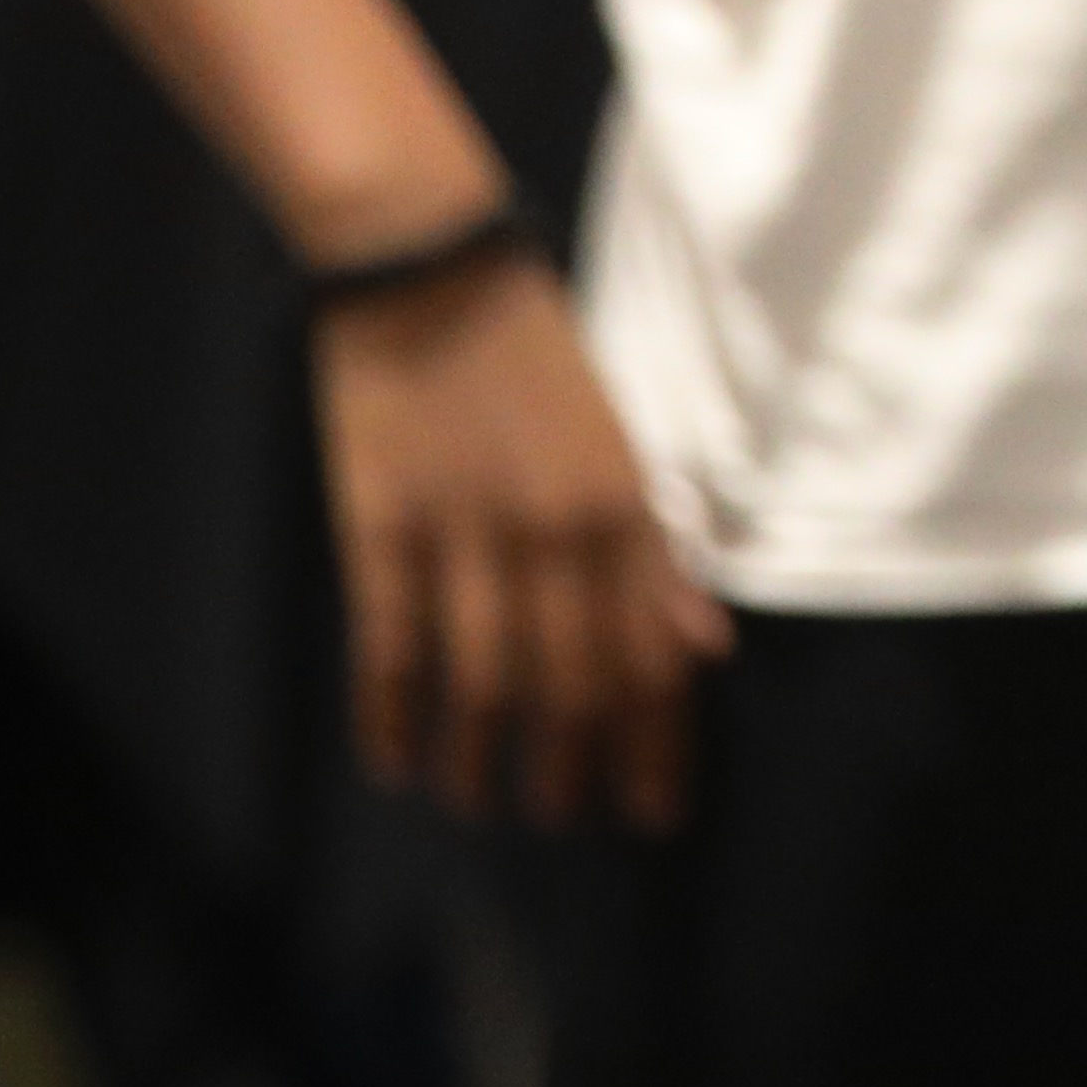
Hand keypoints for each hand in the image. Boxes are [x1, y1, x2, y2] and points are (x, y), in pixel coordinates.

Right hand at [312, 241, 730, 828]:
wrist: (428, 269)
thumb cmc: (535, 354)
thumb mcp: (621, 443)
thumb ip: (656, 552)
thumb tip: (703, 647)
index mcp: (625, 504)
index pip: (652, 655)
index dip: (655, 743)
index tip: (654, 811)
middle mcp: (556, 530)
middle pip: (573, 683)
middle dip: (576, 766)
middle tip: (569, 817)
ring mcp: (466, 532)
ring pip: (486, 682)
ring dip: (485, 759)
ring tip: (482, 803)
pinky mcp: (383, 527)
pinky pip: (392, 647)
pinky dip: (395, 715)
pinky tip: (400, 762)